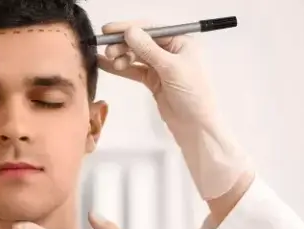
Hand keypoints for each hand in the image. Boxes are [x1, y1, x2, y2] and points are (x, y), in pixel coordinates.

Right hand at [99, 21, 252, 199]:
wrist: (196, 126)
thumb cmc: (193, 95)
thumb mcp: (171, 68)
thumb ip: (149, 49)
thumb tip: (130, 31)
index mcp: (182, 42)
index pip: (152, 29)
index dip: (129, 28)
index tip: (109, 30)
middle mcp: (171, 51)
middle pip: (142, 41)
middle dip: (123, 43)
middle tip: (108, 50)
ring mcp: (162, 67)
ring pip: (136, 55)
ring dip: (121, 55)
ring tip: (110, 60)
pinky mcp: (154, 81)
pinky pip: (134, 70)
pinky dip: (121, 68)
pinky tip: (106, 65)